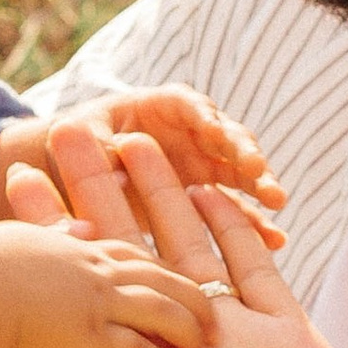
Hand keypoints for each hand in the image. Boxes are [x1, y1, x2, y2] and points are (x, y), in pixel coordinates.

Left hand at [0, 86, 286, 244]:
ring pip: (238, 171)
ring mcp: (204, 162)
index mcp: (162, 106)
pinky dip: (253, 224)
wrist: (70, 172)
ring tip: (277, 201)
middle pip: (225, 136)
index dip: (207, 119)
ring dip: (258, 184)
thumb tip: (118, 175)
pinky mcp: (207, 195)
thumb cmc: (73, 148)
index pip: (192, 106)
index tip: (218, 133)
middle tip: (257, 170)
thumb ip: (103, 157)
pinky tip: (276, 242)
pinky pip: (235, 210)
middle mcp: (192, 131)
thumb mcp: (85, 148)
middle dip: (243, 151)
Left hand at [0, 139, 347, 347]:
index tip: (18, 191)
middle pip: (135, 259)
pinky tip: (208, 186)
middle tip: (69, 133)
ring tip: (134, 139)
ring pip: (194, 253)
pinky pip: (257, 273)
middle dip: (102, 197)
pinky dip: (235, 231)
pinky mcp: (290, 338)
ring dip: (163, 196)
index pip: (85, 299)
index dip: (55, 244)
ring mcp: (239, 344)